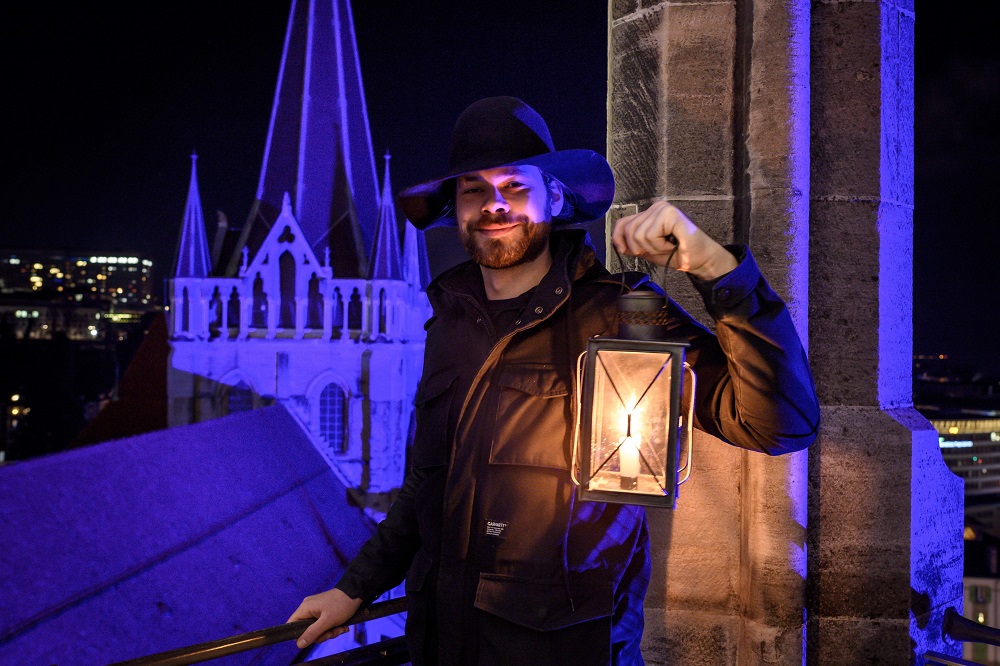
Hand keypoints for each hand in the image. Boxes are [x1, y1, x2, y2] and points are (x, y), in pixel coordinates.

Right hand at [287, 588, 362, 648]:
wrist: (356, 592)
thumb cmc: (341, 604)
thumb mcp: (327, 621)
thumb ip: (312, 633)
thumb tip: (298, 644)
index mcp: (305, 608)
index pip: (292, 625)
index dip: (299, 635)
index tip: (312, 638)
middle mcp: (308, 608)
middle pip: (306, 630)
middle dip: (321, 635)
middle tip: (331, 632)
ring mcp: (316, 610)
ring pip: (317, 629)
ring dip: (329, 632)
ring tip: (340, 628)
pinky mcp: (324, 611)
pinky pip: (324, 624)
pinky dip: (332, 627)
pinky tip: (342, 626)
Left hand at [611, 201, 736, 279]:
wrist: (700, 259)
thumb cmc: (677, 254)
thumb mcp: (648, 249)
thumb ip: (633, 243)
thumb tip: (617, 243)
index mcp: (649, 213)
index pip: (622, 223)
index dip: (618, 239)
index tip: (626, 251)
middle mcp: (656, 207)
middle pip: (629, 230)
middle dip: (641, 248)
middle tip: (660, 249)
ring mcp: (663, 209)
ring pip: (639, 235)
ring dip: (653, 248)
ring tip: (668, 246)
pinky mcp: (670, 214)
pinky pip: (651, 234)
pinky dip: (660, 246)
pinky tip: (673, 244)